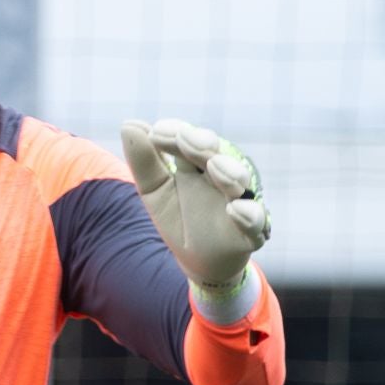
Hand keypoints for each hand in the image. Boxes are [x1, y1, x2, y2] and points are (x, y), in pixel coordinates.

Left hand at [119, 118, 270, 300]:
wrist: (198, 261)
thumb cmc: (179, 219)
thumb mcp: (154, 192)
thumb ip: (144, 162)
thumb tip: (129, 123)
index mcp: (195, 165)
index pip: (187, 139)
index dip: (175, 133)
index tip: (156, 133)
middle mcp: (219, 177)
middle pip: (216, 152)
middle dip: (202, 143)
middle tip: (185, 138)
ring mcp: (238, 201)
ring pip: (239, 181)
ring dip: (229, 172)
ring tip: (214, 166)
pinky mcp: (250, 231)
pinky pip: (256, 220)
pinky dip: (249, 215)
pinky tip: (235, 210)